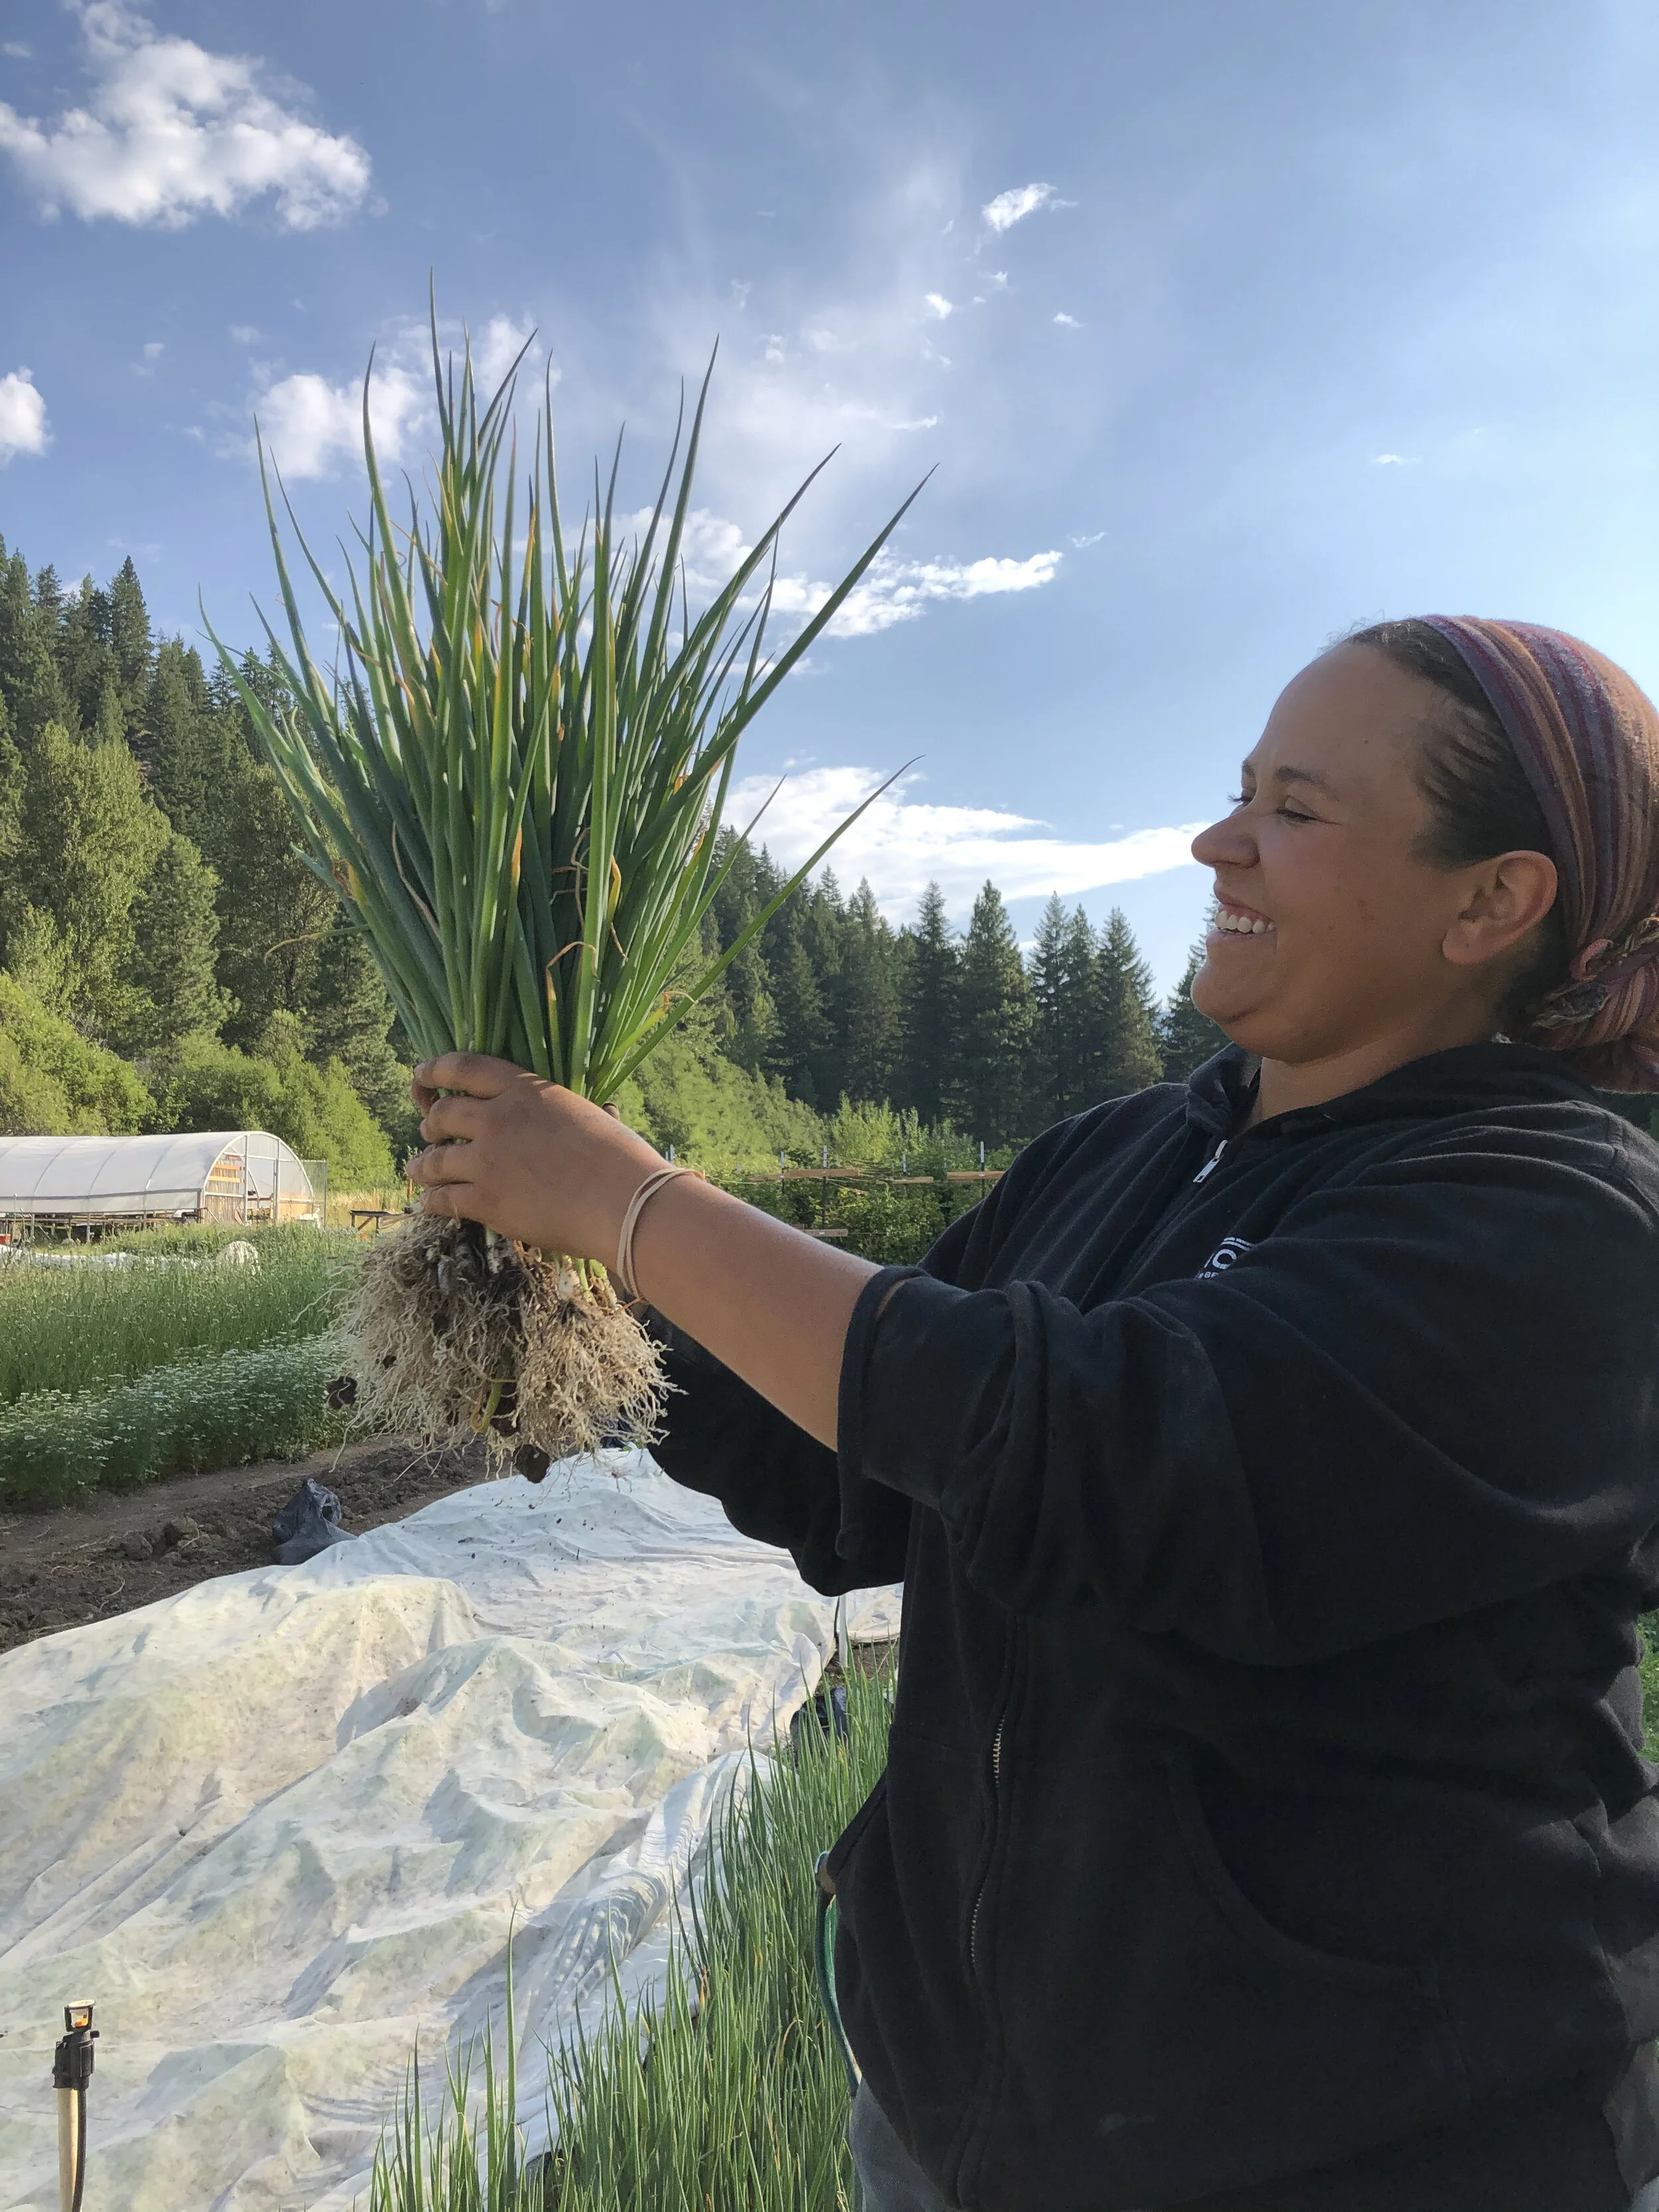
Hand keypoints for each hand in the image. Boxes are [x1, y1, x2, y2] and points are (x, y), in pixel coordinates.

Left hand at [409, 1054, 663, 1260]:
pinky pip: (443, 1199)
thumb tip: (605, 1111)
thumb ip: (577, 1110)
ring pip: (434, 1160)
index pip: (465, 1067)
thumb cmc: (622, 1157)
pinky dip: (433, 1201)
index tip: (422, 1074)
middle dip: (430, 1124)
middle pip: (442, 1114)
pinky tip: (430, 1203)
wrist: (623, 1202)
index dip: (436, 1070)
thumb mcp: (594, 1114)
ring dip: (421, 1165)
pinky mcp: (485, 1201)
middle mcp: (497, 1119)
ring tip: (416, 1169)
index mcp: (524, 1089)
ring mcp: (487, 1161)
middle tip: (429, 1132)